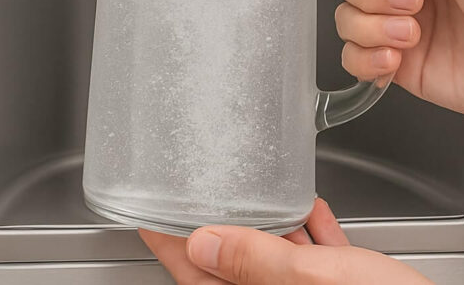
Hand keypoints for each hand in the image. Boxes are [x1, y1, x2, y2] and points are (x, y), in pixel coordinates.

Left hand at [140, 198, 430, 283]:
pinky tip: (311, 207)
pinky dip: (308, 232)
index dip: (167, 240)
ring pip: (272, 260)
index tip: (146, 211)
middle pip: (231, 263)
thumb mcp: (316, 279)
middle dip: (214, 225)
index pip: (194, 272)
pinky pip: (313, 259)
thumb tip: (201, 241)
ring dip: (263, 224)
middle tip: (191, 188)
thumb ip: (258, 260)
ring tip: (248, 189)